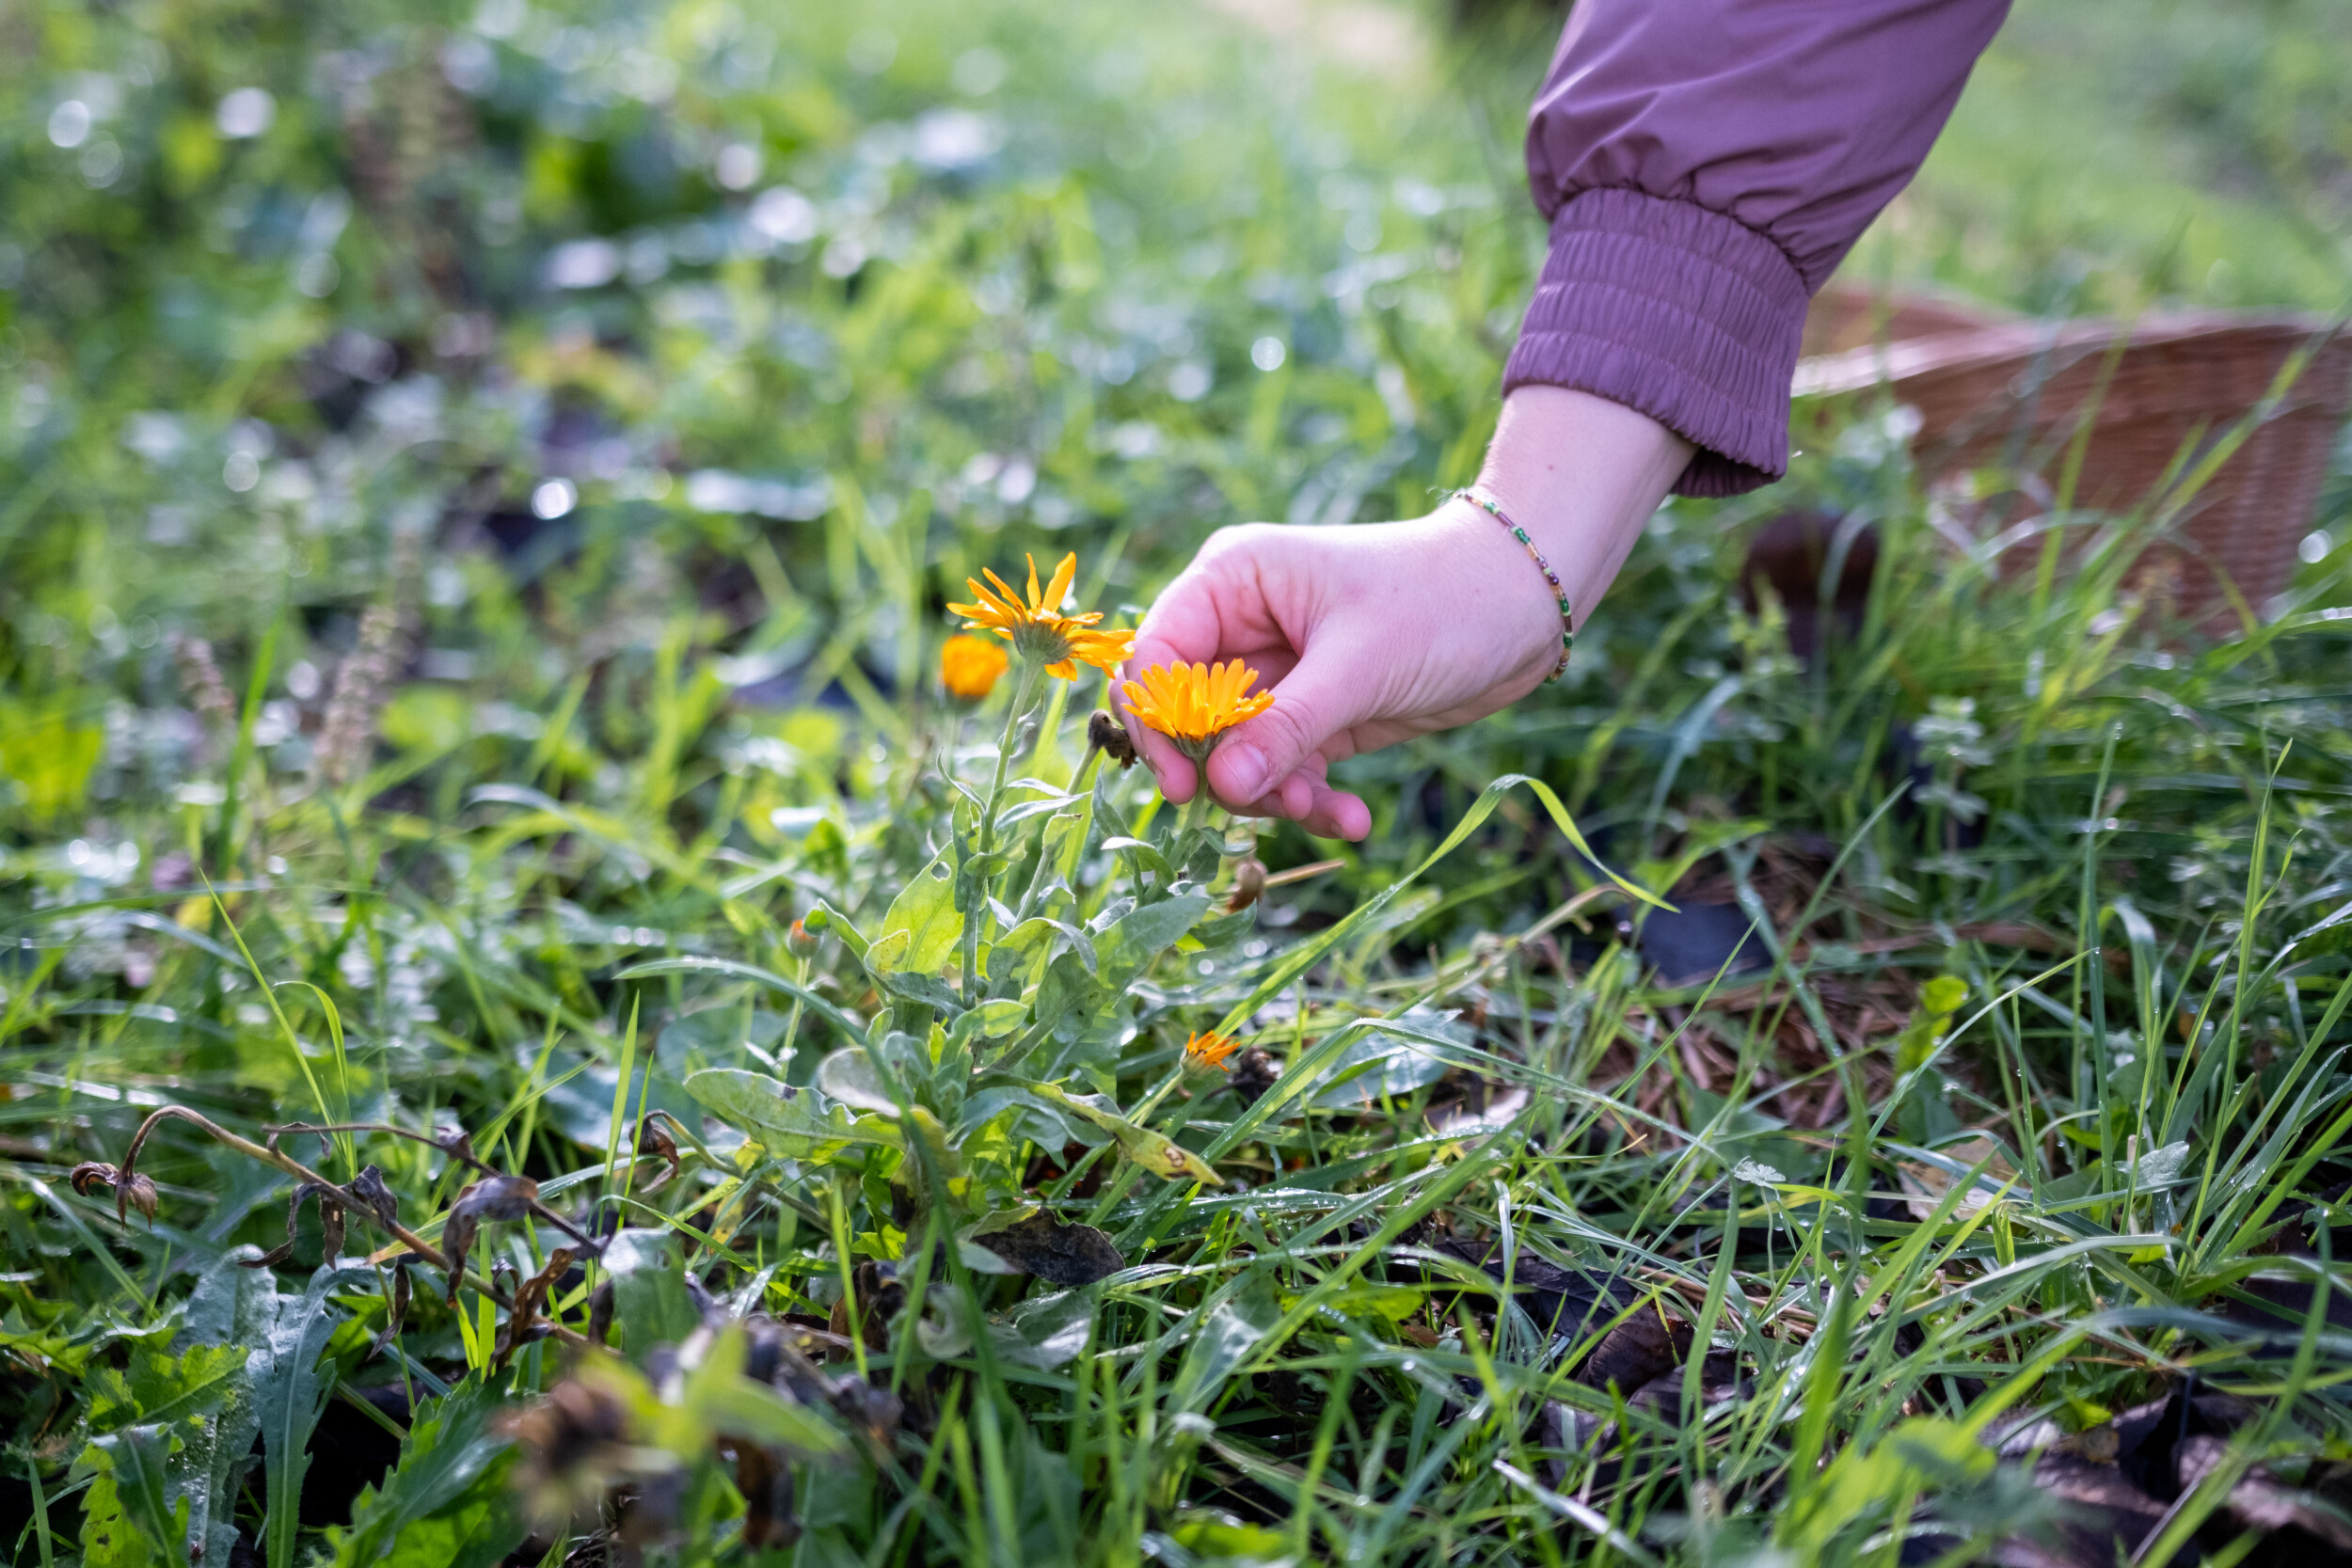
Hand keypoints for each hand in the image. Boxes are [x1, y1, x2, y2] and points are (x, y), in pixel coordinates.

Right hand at [1119, 387, 1693, 838]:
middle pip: (1187, 716)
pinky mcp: (1314, 713)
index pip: (1155, 656)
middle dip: (1223, 770)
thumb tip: (1220, 789)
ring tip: (1324, 811)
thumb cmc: (1442, 601)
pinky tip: (1352, 819)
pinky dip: (1311, 799)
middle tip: (1261, 808)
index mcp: (1232, 580)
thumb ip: (1285, 728)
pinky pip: (1285, 769)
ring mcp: (1277, 674)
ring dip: (1273, 794)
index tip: (1181, 784)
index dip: (1156, 722)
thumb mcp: (1360, 666)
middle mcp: (1242, 626)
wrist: (1525, 605)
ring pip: (1236, 755)